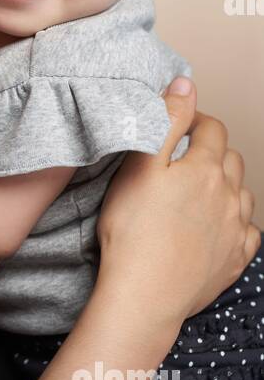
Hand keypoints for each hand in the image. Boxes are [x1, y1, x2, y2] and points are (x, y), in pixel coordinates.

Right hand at [96, 78, 258, 324]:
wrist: (144, 296)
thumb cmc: (133, 232)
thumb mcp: (138, 166)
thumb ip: (165, 120)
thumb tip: (187, 84)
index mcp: (204, 167)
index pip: (211, 129)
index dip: (195, 121)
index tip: (178, 127)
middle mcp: (228, 194)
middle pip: (230, 159)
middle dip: (211, 151)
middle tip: (183, 158)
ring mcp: (234, 228)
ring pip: (242, 193)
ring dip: (226, 185)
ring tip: (199, 191)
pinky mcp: (234, 259)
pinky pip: (247, 231)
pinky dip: (237, 222)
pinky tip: (220, 225)